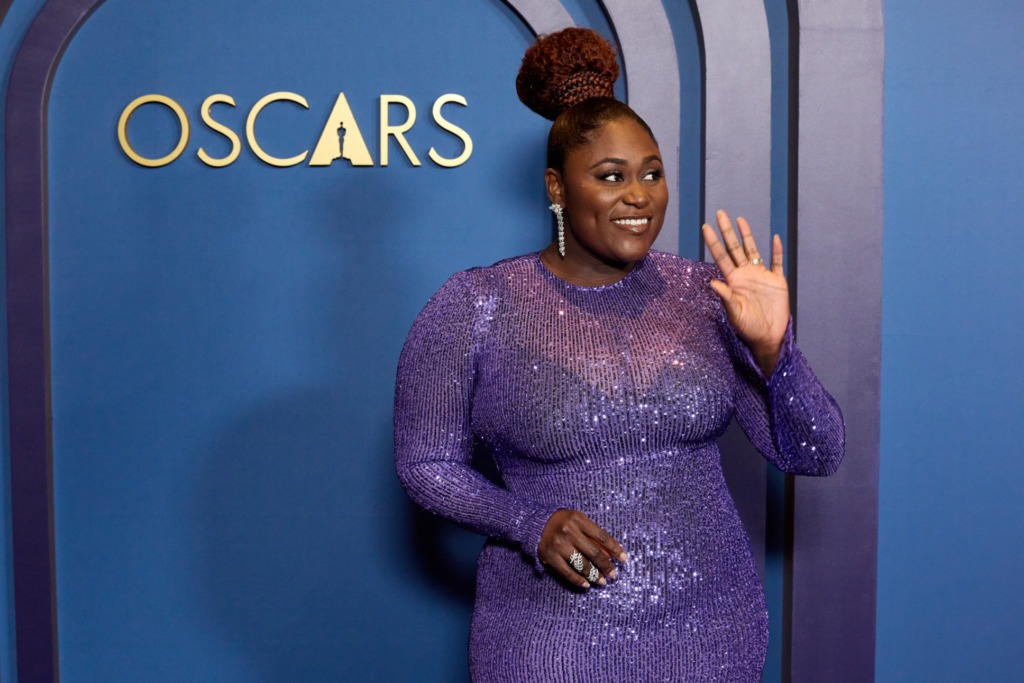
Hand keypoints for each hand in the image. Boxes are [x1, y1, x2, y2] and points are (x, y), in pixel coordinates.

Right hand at [538, 509, 627, 589]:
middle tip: (614, 575)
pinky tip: (586, 584)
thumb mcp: (579, 522)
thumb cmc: (564, 523)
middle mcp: (568, 531)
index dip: (614, 548)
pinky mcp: (549, 556)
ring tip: (602, 581)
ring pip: (581, 564)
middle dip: (606, 566)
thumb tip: (612, 554)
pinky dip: (578, 580)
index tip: (624, 559)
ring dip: (594, 575)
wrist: (537, 523)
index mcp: (578, 519)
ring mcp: (558, 544)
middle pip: (593, 552)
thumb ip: (594, 536)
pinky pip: (567, 572)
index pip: (602, 536)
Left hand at [702, 210, 789, 376]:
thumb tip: (712, 282)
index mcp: (733, 281)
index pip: (721, 256)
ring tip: (740, 220)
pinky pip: (776, 262)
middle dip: (727, 231)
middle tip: (719, 213)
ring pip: (753, 250)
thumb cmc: (748, 328)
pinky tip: (775, 238)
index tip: (705, 226)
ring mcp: (761, 276)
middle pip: (735, 248)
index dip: (713, 242)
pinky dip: (776, 251)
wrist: (768, 337)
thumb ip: (725, 296)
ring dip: (747, 235)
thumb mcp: (734, 312)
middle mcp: (745, 275)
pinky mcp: (777, 281)